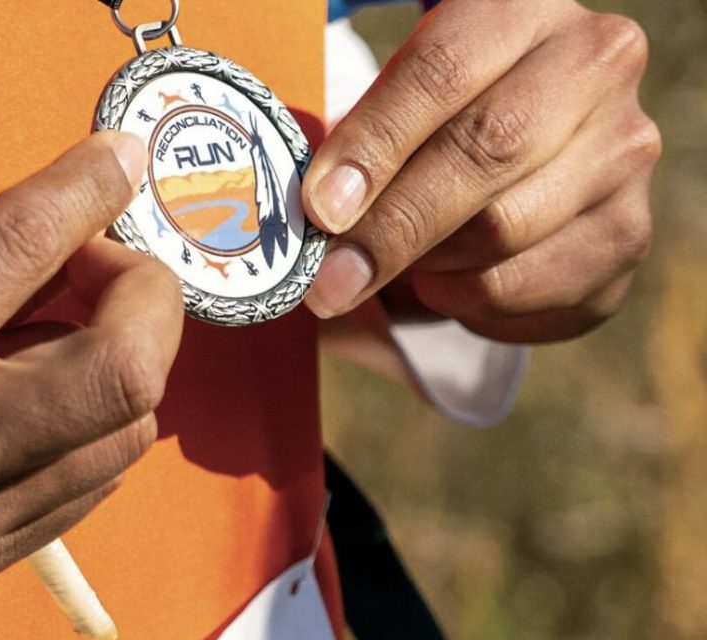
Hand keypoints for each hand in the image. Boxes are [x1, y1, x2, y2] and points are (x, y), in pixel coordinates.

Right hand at [0, 132, 182, 639]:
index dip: (89, 186)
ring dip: (123, 365)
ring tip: (65, 334)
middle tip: (101, 266)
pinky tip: (43, 402)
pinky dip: (89, 431)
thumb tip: (39, 263)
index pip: (22, 247)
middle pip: (124, 369)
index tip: (117, 160)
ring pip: (122, 440)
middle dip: (147, 297)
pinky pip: (78, 492)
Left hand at [302, 0, 659, 341]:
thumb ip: (364, 142)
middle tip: (330, 278)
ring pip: (505, 229)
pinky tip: (444, 282)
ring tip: (398, 263)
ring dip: (430, 264)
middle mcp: (595, 65)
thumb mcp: (399, 102)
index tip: (323, 210)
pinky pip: (527, 286)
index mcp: (522, 9)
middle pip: (485, 151)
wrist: (525, 154)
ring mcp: (624, 151)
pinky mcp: (628, 234)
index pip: (440, 73)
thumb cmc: (438, 120)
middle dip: (394, 226)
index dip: (374, 146)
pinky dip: (465, 300)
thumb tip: (325, 216)